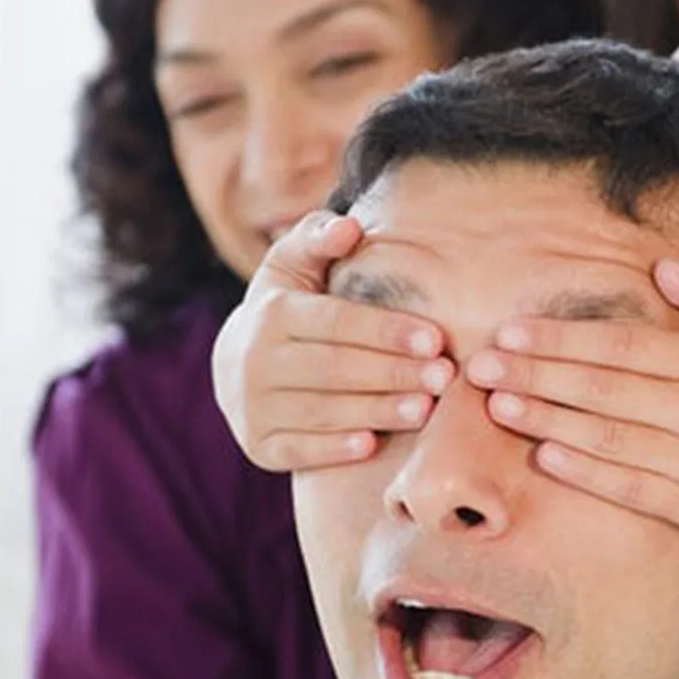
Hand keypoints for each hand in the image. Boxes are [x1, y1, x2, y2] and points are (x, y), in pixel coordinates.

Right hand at [211, 212, 452, 470]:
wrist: (235, 367)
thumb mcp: (293, 265)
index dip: (386, 331)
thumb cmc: (287, 309)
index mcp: (272, 313)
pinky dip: (333, 450)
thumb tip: (350, 227)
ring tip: (425, 408)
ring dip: (376, 410)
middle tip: (443, 377)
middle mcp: (254, 361)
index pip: (335, 322)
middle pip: (333, 367)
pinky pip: (298, 451)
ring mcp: (253, 407)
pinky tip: (372, 445)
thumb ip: (319, 237)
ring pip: (321, 411)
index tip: (436, 339)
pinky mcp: (259, 446)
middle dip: (392, 372)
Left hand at [467, 258, 678, 546]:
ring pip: (610, 438)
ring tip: (498, 404)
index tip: (512, 329)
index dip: (564, 337)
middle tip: (479, 365)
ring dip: (548, 420)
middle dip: (538, 374)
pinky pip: (631, 489)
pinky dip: (585, 473)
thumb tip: (659, 266)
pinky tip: (544, 456)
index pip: (624, 344)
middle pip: (605, 388)